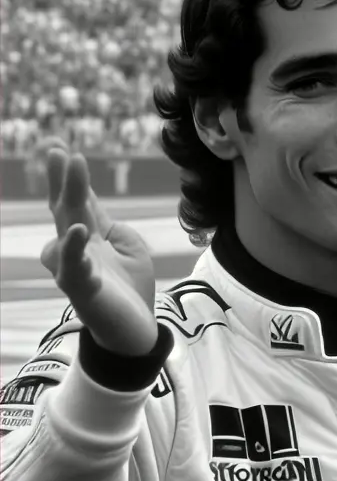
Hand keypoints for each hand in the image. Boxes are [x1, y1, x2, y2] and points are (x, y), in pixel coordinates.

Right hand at [39, 143, 158, 356]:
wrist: (136, 333)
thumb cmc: (130, 290)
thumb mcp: (129, 246)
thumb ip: (112, 224)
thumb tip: (93, 207)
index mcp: (89, 237)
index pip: (77, 201)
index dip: (69, 176)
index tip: (59, 146)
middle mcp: (77, 250)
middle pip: (66, 209)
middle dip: (61, 178)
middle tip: (56, 150)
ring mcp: (76, 269)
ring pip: (66, 231)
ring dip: (68, 198)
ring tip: (73, 170)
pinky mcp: (82, 290)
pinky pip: (73, 268)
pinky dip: (73, 250)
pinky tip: (79, 232)